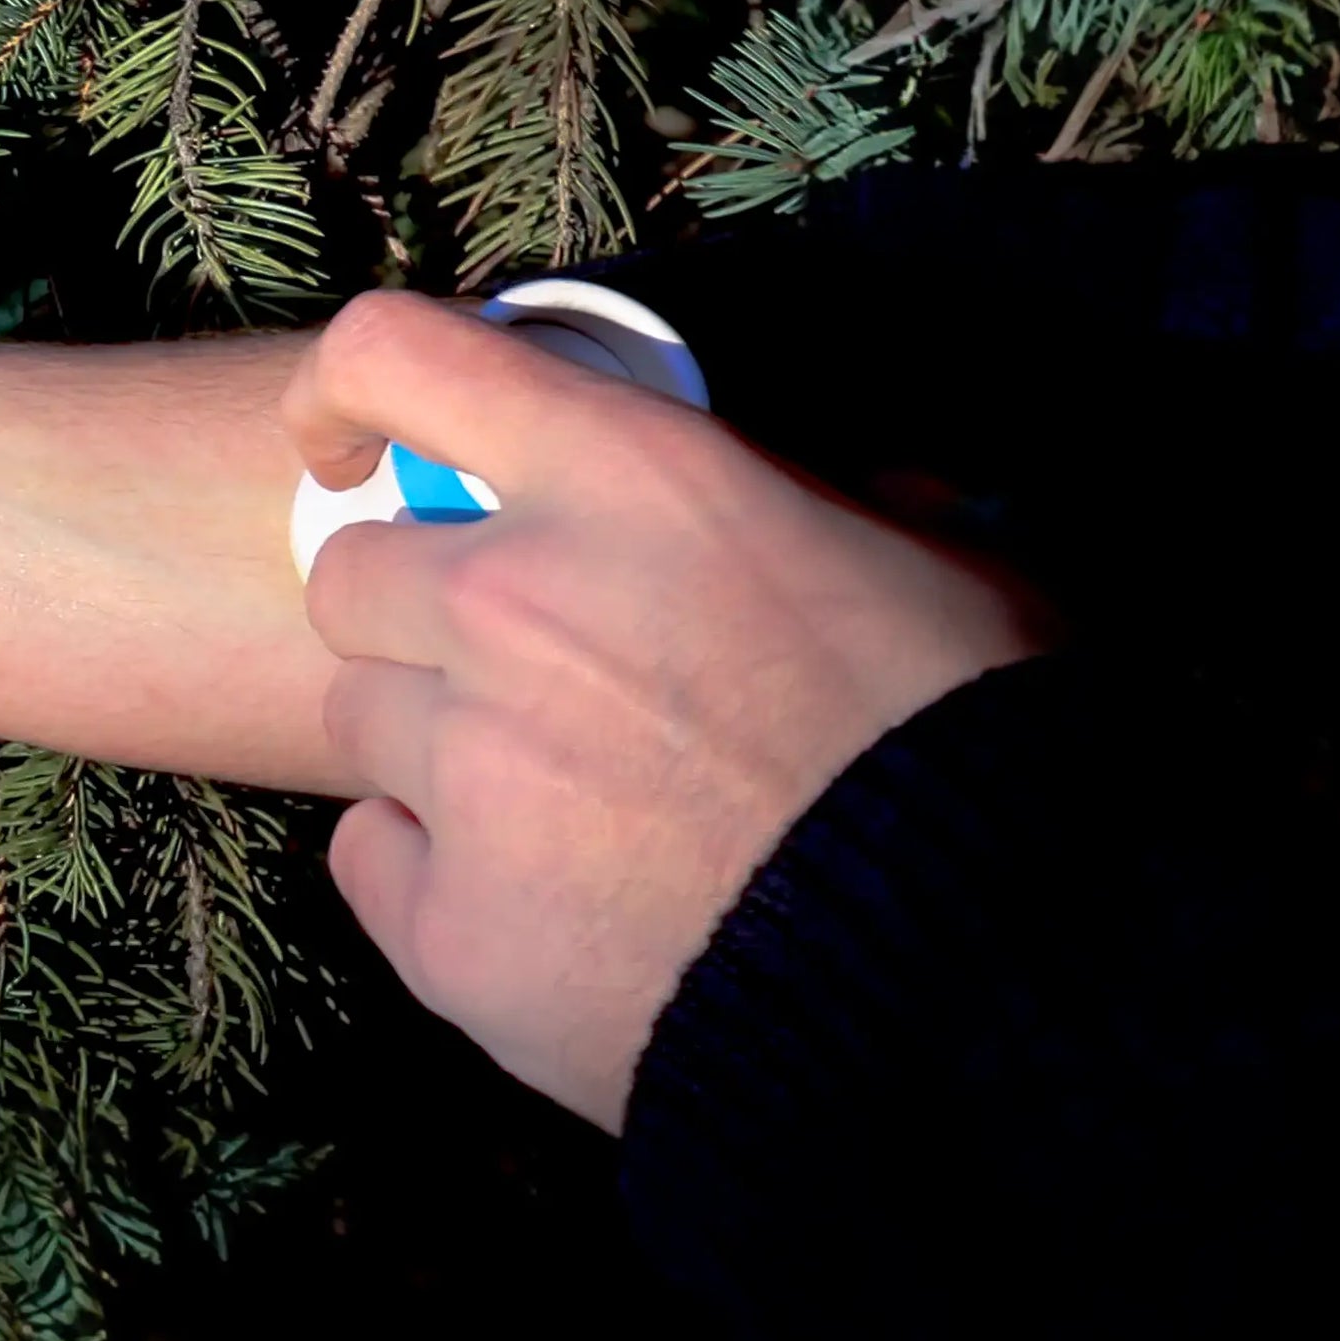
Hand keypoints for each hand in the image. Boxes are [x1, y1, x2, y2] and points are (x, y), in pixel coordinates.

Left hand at [286, 291, 1038, 1128]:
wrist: (989, 985)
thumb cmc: (978, 750)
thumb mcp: (940, 554)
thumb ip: (809, 492)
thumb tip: (778, 482)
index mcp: (630, 482)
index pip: (399, 355)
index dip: (350, 390)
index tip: (350, 443)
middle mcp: (516, 606)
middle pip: (352, 575)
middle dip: (421, 615)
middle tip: (536, 675)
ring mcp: (471, 774)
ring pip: (361, 720)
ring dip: (439, 750)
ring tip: (582, 807)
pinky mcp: (448, 926)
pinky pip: (372, 860)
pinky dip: (440, 876)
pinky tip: (559, 901)